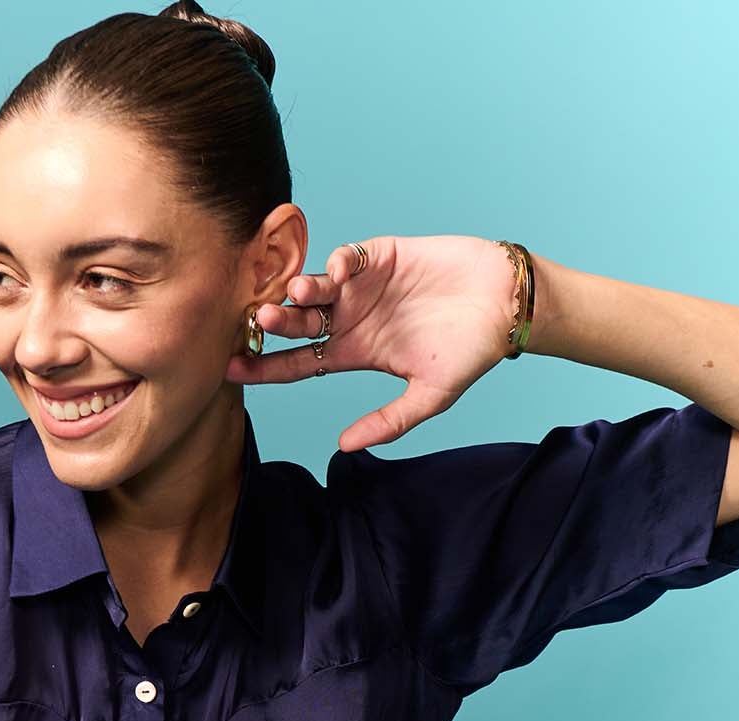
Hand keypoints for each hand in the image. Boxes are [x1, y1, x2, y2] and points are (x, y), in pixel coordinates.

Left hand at [224, 234, 519, 452]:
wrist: (505, 306)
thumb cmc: (470, 353)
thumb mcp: (429, 397)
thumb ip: (388, 421)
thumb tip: (344, 446)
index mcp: (355, 352)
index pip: (300, 363)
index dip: (267, 366)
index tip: (233, 370)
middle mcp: (352, 319)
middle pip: (300, 323)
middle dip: (277, 324)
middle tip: (258, 321)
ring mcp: (364, 286)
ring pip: (318, 289)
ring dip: (301, 291)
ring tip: (291, 296)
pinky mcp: (382, 255)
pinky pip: (350, 256)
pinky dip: (338, 261)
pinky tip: (334, 271)